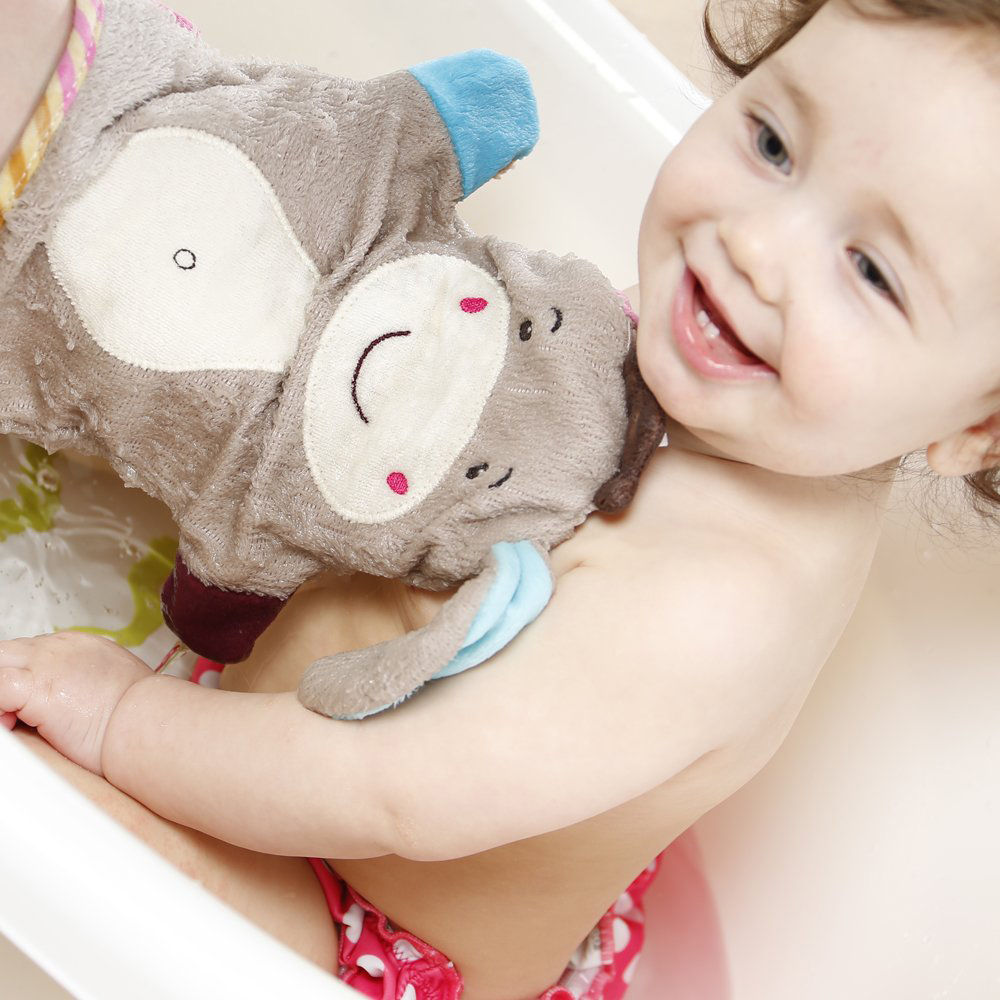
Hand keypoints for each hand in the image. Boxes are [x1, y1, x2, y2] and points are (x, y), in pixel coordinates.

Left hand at [0, 633, 151, 773]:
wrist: (149, 721)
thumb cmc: (140, 715)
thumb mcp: (116, 687)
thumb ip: (87, 685)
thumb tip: (76, 705)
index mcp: (79, 646)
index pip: (33, 653)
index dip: (26, 677)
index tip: (28, 707)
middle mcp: (59, 648)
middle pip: (9, 652)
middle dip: (8, 677)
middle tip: (15, 713)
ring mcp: (45, 664)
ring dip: (2, 691)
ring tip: (13, 720)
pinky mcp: (34, 686)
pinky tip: (11, 725)